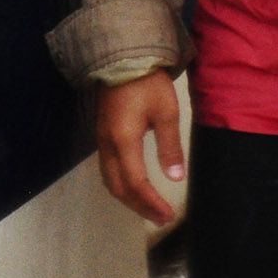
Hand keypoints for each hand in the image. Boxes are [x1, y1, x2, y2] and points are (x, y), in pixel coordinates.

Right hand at [94, 71, 186, 225]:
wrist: (123, 60)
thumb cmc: (148, 84)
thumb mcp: (167, 113)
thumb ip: (170, 147)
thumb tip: (175, 177)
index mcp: (124, 141)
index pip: (135, 182)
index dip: (150, 202)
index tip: (167, 215)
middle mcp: (108, 145)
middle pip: (118, 187)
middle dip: (139, 206)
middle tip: (160, 217)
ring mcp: (101, 141)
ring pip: (110, 180)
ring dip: (129, 198)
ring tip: (149, 208)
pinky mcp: (102, 136)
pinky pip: (108, 170)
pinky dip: (121, 185)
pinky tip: (135, 188)